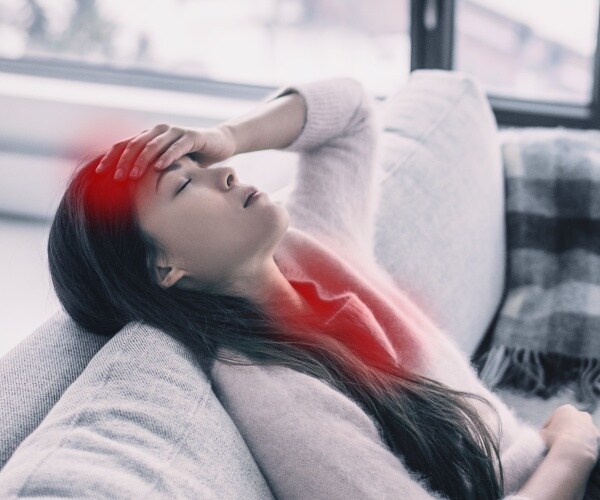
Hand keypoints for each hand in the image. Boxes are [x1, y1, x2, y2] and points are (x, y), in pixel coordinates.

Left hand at [95, 123, 236, 179]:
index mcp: (149, 136)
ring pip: (153, 144)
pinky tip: (159, 168)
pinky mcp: (191, 136)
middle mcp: (159, 131)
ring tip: (133, 176)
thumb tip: (129, 193)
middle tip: (117, 178)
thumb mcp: (169, 166)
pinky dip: (166, 156)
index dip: (110, 157)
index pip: (124, 144)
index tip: (98, 173)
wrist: (220, 144)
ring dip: (141, 161)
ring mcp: (175, 132)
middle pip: (134, 144)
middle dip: (123, 162)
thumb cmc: (193, 158)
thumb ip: (152, 172)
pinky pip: (176, 146)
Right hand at [539, 404, 599, 464]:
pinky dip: (583, 446)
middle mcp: (581, 414)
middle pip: (570, 423)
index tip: (545, 437)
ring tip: (567, 449)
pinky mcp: (598, 439)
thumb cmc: (555, 440)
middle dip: (565, 430)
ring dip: (575, 438)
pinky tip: (575, 453)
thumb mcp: (541, 433)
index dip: (548, 428)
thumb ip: (543, 431)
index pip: (554, 418)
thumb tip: (542, 434)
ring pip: (581, 432)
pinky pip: (588, 442)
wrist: (574, 452)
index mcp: (566, 409)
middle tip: (557, 441)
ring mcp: (592, 426)